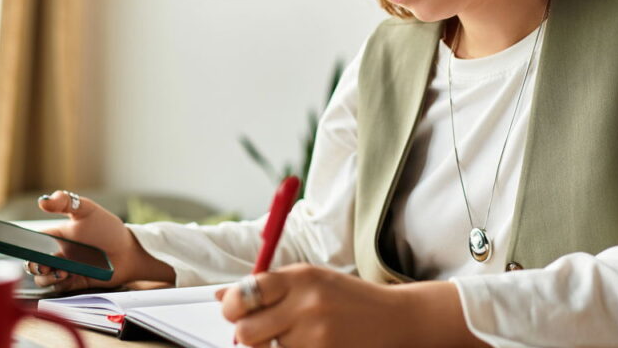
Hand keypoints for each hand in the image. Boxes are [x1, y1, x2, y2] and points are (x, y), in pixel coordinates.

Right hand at [27, 190, 174, 291]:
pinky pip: (58, 289)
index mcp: (56, 236)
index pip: (32, 242)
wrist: (128, 252)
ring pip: (42, 278)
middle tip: (43, 264)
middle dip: (33, 265)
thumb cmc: (108, 229)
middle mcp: (57, 254)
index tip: (24, 248)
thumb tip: (42, 200)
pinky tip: (70, 276)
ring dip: (46, 277)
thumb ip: (67, 202)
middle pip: (33, 263)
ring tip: (62, 271)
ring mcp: (64, 270)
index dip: (24, 246)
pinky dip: (60, 285)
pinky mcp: (74, 283)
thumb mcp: (88, 211)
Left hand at [217, 264, 485, 347]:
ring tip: (295, 337)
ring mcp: (316, 336)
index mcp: (300, 277)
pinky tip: (307, 345)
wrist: (395, 319)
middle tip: (257, 333)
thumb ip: (268, 286)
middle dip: (245, 335)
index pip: (247, 291)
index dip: (232, 306)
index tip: (234, 311)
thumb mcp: (311, 280)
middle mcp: (307, 304)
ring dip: (273, 347)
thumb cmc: (348, 298)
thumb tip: (222, 296)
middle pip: (247, 331)